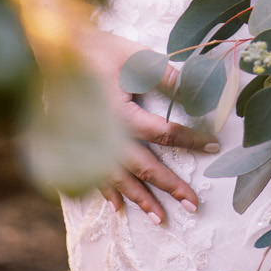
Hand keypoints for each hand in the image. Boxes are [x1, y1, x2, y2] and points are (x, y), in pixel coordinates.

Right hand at [82, 27, 220, 224]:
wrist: (58, 52)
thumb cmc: (100, 51)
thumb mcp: (136, 58)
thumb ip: (165, 77)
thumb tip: (193, 89)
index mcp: (121, 115)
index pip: (164, 133)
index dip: (190, 140)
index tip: (213, 147)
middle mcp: (106, 137)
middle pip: (144, 167)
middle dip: (169, 186)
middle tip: (193, 204)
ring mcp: (90, 146)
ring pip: (120, 180)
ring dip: (141, 200)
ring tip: (161, 219)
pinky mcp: (78, 146)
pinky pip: (94, 177)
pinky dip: (108, 194)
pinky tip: (118, 208)